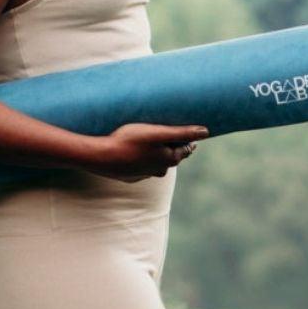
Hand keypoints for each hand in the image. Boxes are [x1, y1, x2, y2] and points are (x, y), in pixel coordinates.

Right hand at [82, 122, 208, 180]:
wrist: (101, 157)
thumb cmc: (129, 141)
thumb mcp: (158, 132)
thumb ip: (182, 132)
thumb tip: (206, 132)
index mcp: (169, 159)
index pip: (185, 149)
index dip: (189, 140)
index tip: (193, 135)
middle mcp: (159, 170)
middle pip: (171, 157)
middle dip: (174, 147)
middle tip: (176, 138)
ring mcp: (144, 175)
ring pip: (157, 164)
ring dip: (158, 155)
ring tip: (156, 144)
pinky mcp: (131, 176)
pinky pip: (142, 167)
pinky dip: (144, 160)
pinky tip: (138, 154)